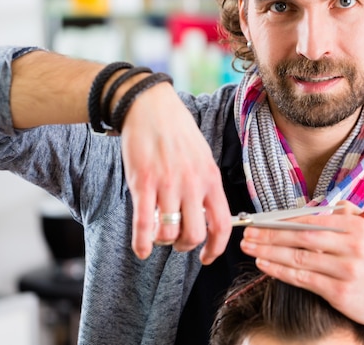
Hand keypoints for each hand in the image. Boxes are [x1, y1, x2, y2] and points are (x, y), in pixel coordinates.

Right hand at [120, 83, 231, 263]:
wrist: (151, 107)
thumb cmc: (177, 132)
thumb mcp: (203, 158)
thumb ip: (205, 186)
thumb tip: (206, 215)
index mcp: (211, 179)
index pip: (222, 224)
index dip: (216, 248)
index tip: (207, 257)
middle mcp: (192, 184)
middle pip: (194, 234)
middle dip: (185, 246)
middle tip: (177, 243)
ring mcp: (167, 184)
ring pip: (169, 233)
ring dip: (162, 241)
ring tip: (158, 235)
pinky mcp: (143, 183)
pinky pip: (143, 224)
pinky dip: (142, 243)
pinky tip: (141, 250)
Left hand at [240, 200, 363, 342]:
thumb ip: (343, 213)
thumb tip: (310, 207)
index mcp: (357, 226)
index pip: (313, 219)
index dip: (284, 219)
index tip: (262, 219)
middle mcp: (354, 246)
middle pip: (302, 237)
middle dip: (270, 234)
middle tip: (248, 233)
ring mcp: (347, 270)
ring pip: (299, 258)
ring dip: (269, 252)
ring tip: (249, 247)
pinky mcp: (340, 292)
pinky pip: (303, 279)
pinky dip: (279, 271)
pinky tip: (264, 265)